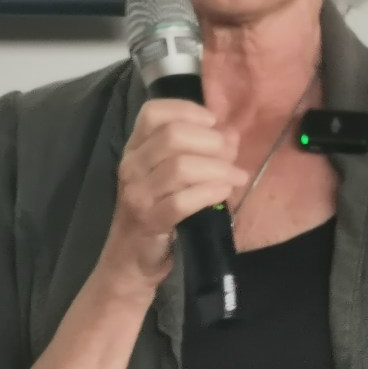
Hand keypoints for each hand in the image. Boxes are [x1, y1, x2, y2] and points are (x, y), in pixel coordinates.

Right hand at [97, 99, 246, 294]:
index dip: (187, 110)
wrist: (132, 258)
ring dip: (217, 169)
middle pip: (172, 135)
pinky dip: (209, 193)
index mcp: (135, 148)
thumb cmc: (157, 209)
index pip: (153, 112)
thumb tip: (231, 134)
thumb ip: (201, 150)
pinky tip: (224, 193)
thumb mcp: (174, 176)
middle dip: (211, 142)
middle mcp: (131, 165)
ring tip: (236, 177)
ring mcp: (137, 193)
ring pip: (180, 167)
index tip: (213, 121)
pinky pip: (181, 201)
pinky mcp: (149, 220)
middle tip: (232, 155)